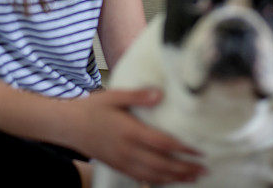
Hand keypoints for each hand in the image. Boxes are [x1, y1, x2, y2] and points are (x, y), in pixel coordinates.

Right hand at [72, 88, 204, 184]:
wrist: (68, 126)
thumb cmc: (93, 108)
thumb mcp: (114, 96)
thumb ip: (138, 95)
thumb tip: (160, 94)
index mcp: (130, 132)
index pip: (163, 144)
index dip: (183, 150)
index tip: (200, 151)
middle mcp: (128, 150)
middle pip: (162, 164)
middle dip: (185, 169)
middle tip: (204, 169)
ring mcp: (122, 162)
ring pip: (153, 175)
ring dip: (175, 178)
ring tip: (193, 177)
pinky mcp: (117, 167)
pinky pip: (141, 178)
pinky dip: (158, 181)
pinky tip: (169, 180)